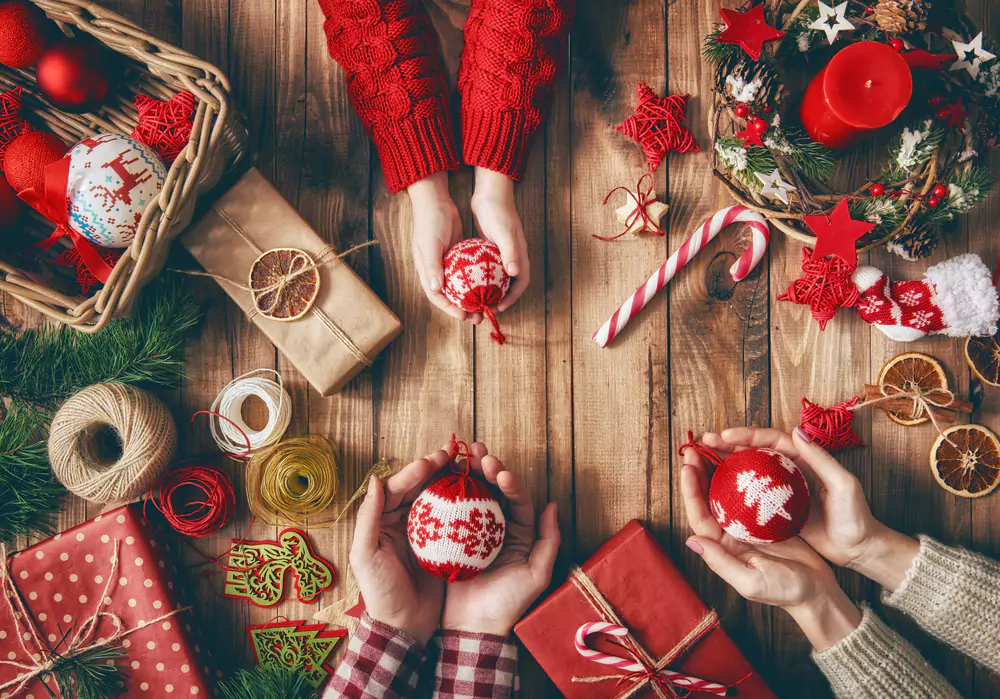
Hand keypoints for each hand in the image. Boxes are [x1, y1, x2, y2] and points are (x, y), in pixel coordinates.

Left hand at [350, 449, 451, 643]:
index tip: (431, 461)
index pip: (398, 488)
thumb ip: (368, 518)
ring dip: (451, 480)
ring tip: (466, 465)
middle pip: (420, 487)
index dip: (414, 472)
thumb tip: (375, 481)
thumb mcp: (365, 555)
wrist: (405, 625)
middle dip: (435, 468)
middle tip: (453, 454)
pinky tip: (477, 492)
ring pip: (438, 498)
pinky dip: (463, 503)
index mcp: (383, 521)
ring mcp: (425, 532)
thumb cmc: (381, 592)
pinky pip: (454, 518)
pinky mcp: (444, 544)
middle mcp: (404, 521)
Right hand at [408, 173, 480, 322]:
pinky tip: (489, 284)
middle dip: (463, 307)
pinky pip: (466, 272)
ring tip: (486, 304)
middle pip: (449, 295)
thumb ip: (432, 266)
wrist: (435, 201)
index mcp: (426, 271)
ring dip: (471, 296)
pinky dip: (475, 280)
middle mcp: (435, 270)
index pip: (437, 297)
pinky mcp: (457, 255)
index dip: (450, 309)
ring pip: (459, 285)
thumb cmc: (430, 222)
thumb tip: (436, 289)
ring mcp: (446, 262)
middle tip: (479, 316)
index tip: (465, 315)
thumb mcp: (431, 244)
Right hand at [441, 442, 558, 635]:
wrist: (473, 628)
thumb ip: (548, 540)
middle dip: (486, 468)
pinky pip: (449, 512)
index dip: (509, 481)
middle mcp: (496, 528)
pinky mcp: (451, 540)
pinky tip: (439, 478)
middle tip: (477, 452)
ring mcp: (472, 533)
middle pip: (493, 490)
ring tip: (460, 455)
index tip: (500, 471)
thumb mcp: (536, 574)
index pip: (516, 498)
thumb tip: (552, 504)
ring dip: (466, 474)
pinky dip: (445, 494)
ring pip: (471, 496)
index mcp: (518, 532)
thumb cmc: (508, 604)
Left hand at [471, 168, 529, 311]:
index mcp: (520, 254)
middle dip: (501, 298)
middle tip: (486, 307)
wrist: (490, 192)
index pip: (521, 283)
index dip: (512, 297)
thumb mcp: (503, 233)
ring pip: (498, 277)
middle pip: (510, 283)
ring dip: (490, 289)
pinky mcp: (491, 247)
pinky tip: (468, 281)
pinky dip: (481, 277)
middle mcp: (513, 256)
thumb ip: (510, 253)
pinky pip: (488, 267)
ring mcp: (502, 252)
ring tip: (477, 298)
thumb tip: (515, 274)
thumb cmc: (498, 211)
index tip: (499, 307)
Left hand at [681, 439, 860, 649]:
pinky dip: (744, 477)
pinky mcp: (766, 520)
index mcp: (723, 547)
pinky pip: (750, 494)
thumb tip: (691, 540)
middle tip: (694, 448)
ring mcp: (748, 526)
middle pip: (709, 499)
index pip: (700, 516)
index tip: (687, 467)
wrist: (816, 592)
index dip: (691, 491)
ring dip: (718, 471)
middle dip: (699, 474)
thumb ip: (721, 562)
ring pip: (727, 493)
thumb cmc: (785, 590)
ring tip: (712, 448)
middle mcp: (731, 534)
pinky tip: (743, 459)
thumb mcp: (751, 581)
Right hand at [704, 427, 918, 590]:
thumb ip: (820, 459)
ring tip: (703, 460)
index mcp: (804, 459)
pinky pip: (752, 494)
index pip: (771, 439)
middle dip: (728, 444)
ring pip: (749, 471)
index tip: (725, 435)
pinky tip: (716, 490)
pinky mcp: (778, 509)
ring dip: (726, 463)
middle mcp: (790, 470)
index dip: (747, 435)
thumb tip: (797, 431)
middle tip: (704, 442)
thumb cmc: (856, 516)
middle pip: (754, 451)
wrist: (860, 548)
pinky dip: (733, 489)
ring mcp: (782, 490)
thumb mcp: (843, 485)